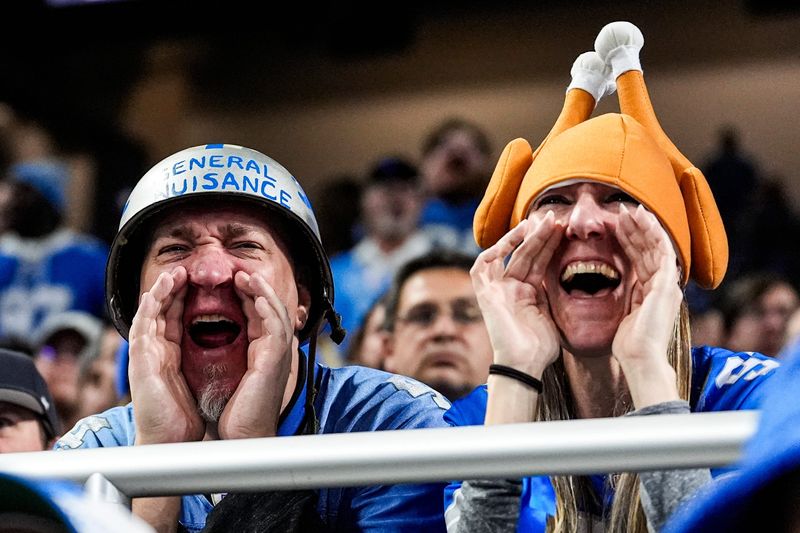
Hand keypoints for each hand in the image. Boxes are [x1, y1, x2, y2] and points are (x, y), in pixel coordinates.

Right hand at [129, 267, 204, 444]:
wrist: (170, 442)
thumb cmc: (183, 418)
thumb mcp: (198, 381)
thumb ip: (204, 362)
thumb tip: (229, 351)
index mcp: (169, 356)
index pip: (177, 318)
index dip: (186, 298)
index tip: (202, 283)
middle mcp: (155, 352)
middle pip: (163, 310)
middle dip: (174, 288)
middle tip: (187, 270)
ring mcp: (145, 354)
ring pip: (150, 312)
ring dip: (160, 290)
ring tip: (174, 273)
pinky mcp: (140, 360)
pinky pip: (142, 325)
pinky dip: (150, 306)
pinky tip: (159, 291)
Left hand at [217, 272, 294, 438]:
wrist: (242, 438)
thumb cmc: (235, 414)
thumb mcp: (230, 375)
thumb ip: (228, 356)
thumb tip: (210, 343)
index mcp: (263, 353)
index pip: (258, 315)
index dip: (248, 296)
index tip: (233, 282)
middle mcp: (274, 351)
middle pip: (270, 308)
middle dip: (256, 287)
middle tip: (241, 272)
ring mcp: (278, 355)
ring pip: (276, 312)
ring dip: (263, 291)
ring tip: (247, 276)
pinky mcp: (275, 361)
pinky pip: (276, 327)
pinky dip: (267, 309)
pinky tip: (257, 296)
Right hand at [470, 212, 564, 376]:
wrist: (525, 364)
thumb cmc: (540, 348)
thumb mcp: (553, 314)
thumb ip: (553, 293)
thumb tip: (568, 275)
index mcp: (526, 293)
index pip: (538, 262)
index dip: (550, 245)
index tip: (564, 230)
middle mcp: (510, 288)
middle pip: (525, 255)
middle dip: (540, 236)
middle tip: (555, 217)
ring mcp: (496, 290)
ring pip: (508, 256)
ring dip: (523, 238)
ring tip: (541, 222)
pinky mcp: (485, 294)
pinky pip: (482, 266)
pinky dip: (494, 250)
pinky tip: (513, 237)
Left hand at [612, 204, 681, 405]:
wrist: (640, 359)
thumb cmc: (628, 345)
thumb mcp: (622, 316)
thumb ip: (623, 300)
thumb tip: (609, 293)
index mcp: (652, 293)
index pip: (641, 260)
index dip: (630, 241)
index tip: (616, 226)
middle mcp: (663, 286)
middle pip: (650, 250)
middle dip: (637, 229)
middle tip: (622, 211)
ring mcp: (667, 284)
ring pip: (657, 245)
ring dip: (643, 226)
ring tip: (629, 210)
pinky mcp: (667, 284)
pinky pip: (661, 251)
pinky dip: (651, 233)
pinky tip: (640, 219)